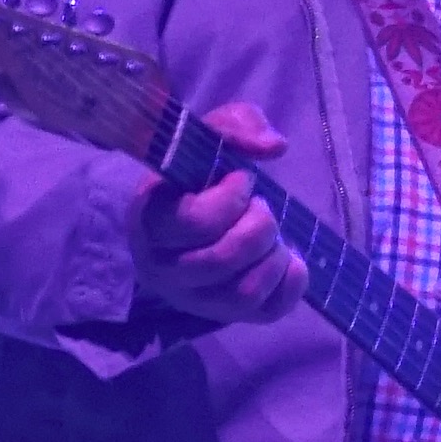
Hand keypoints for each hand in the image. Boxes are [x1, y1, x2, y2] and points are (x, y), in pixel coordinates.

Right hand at [134, 102, 303, 324]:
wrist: (192, 214)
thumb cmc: (198, 176)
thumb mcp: (209, 137)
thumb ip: (236, 125)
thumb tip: (273, 146)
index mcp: (150, 222)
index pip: (196, 222)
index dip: (232, 198)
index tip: (242, 180)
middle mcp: (162, 269)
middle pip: (222, 260)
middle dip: (259, 226)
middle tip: (263, 207)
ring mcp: (192, 299)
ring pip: (244, 293)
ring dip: (274, 257)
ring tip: (274, 236)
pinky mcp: (224, 315)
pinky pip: (266, 313)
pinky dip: (290, 284)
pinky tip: (289, 258)